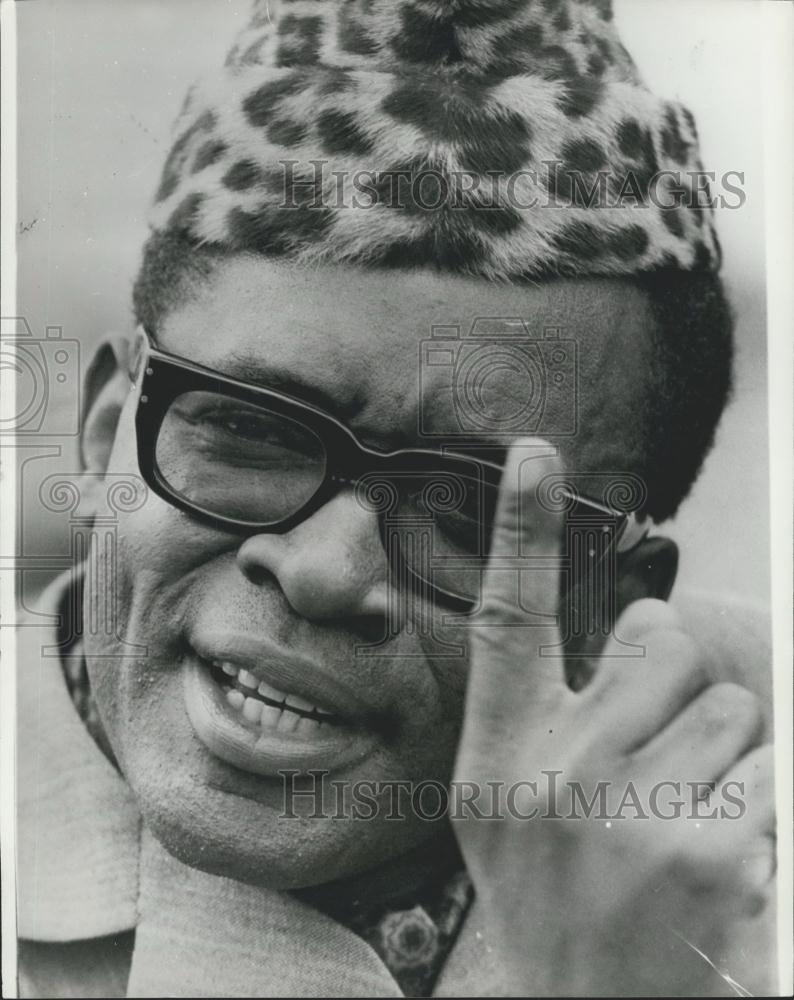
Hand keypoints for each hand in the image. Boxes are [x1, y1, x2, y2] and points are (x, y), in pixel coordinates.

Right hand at [452, 440, 774, 996]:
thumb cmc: (552, 894)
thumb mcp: (510, 804)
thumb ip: (556, 714)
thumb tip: (646, 633)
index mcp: (504, 756)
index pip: (507, 619)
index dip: (519, 530)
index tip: (530, 453)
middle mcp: (561, 776)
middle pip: (663, 646)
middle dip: (673, 688)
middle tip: (648, 762)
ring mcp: (640, 817)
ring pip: (733, 708)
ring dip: (723, 756)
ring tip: (678, 822)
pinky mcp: (720, 853)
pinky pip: (775, 768)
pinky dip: (759, 803)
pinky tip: (716, 856)